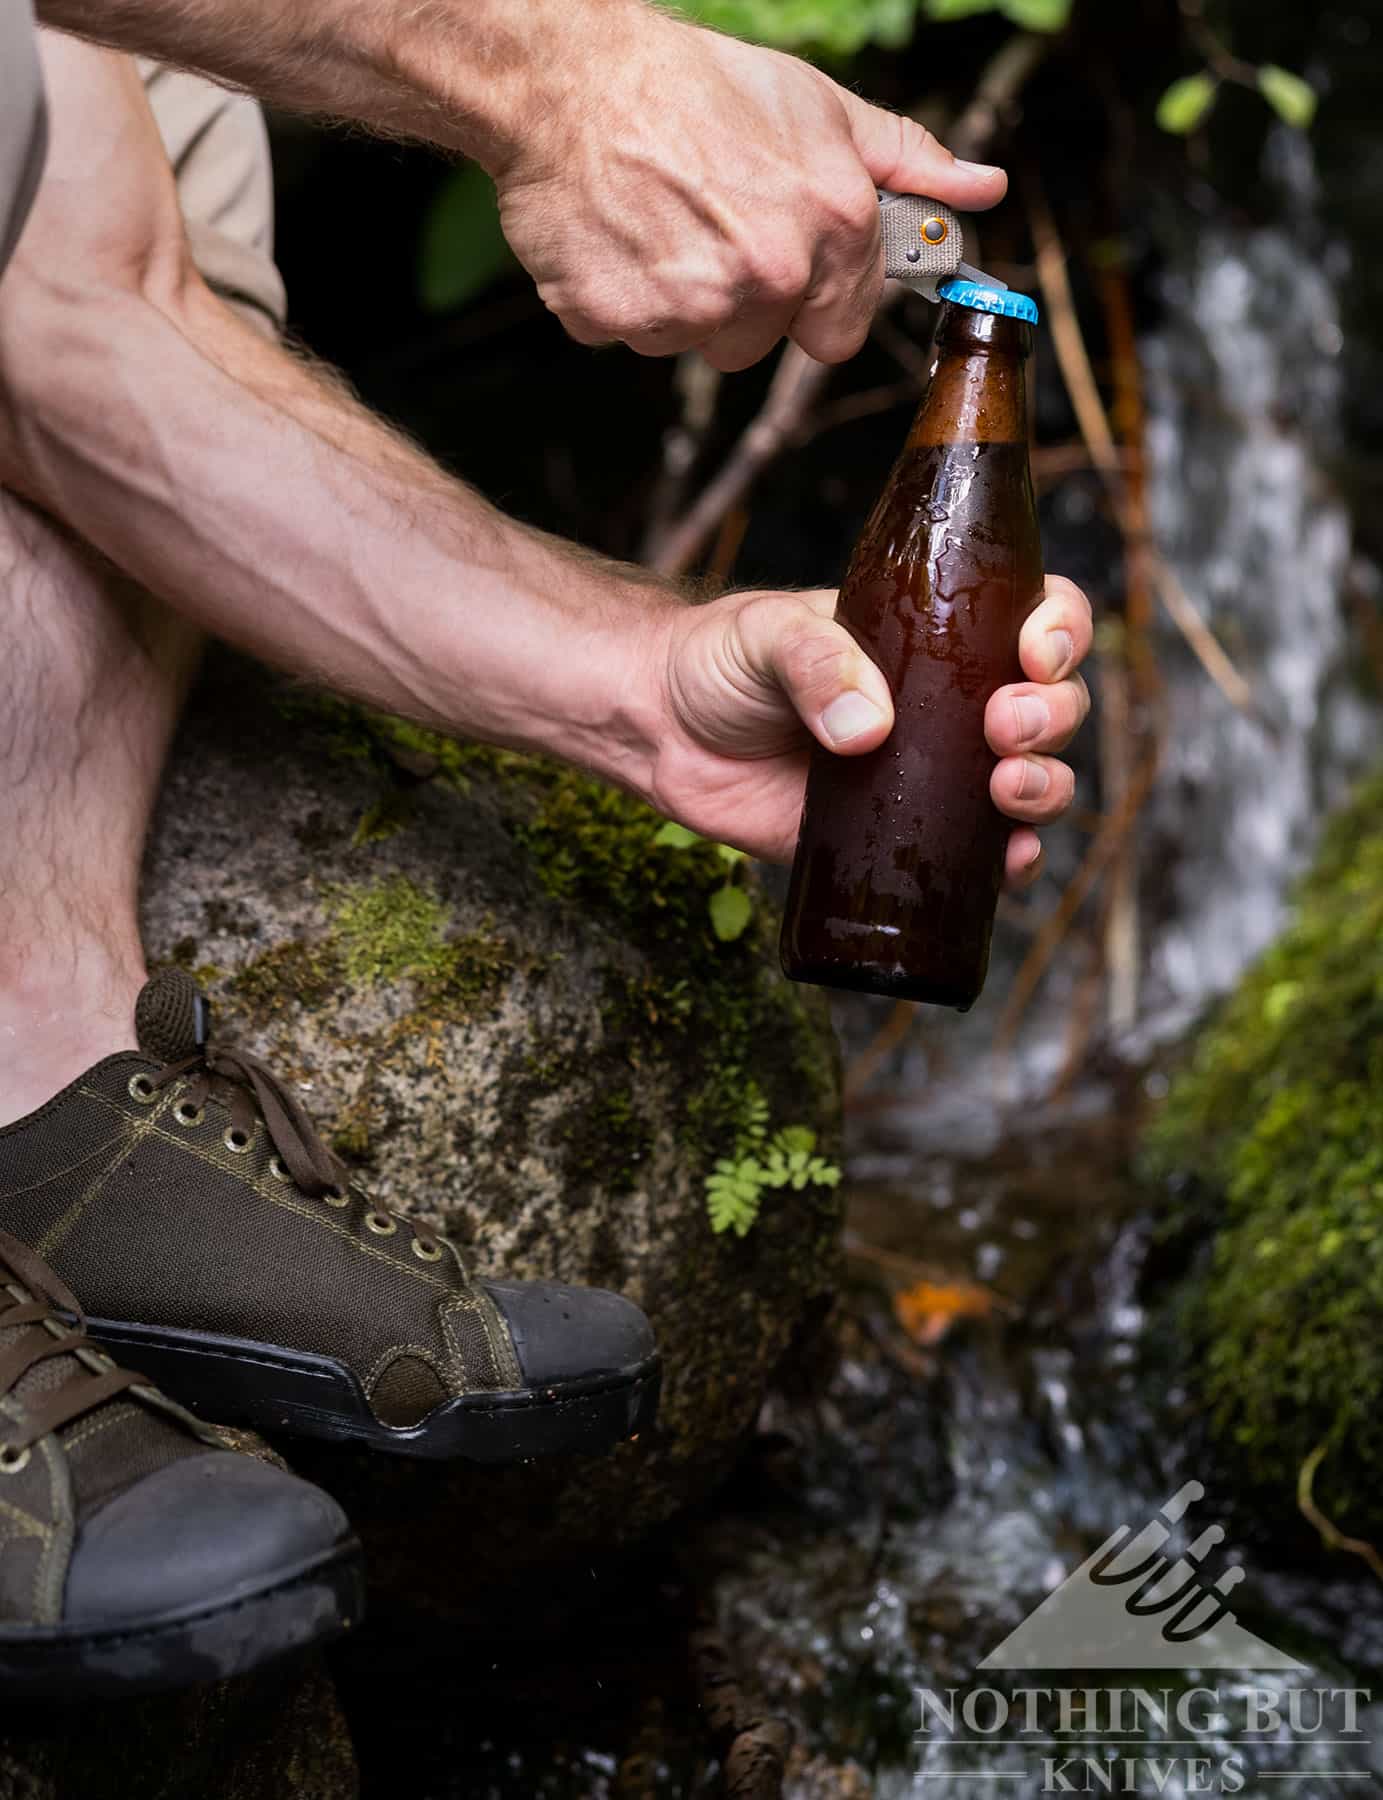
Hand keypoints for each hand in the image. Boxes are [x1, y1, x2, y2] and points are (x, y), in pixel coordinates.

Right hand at [494, 8, 1004, 370]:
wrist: (572, 83)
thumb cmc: (695, 88)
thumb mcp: (820, 109)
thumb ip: (904, 161)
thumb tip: (983, 190)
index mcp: (831, 226)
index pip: (839, 331)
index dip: (811, 301)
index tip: (782, 265)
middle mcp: (770, 275)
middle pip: (761, 343)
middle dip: (740, 301)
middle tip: (706, 227)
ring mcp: (692, 306)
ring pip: (697, 343)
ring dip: (680, 301)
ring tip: (660, 225)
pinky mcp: (620, 321)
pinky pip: (632, 337)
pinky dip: (620, 299)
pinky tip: (617, 237)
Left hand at [646, 577, 1092, 881]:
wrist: (662, 732)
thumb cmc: (718, 662)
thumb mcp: (764, 634)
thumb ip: (813, 662)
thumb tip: (865, 728)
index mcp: (933, 634)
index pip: (1032, 616)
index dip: (1059, 631)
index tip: (1032, 653)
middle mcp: (947, 702)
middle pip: (1049, 705)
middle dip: (1052, 716)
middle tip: (1005, 725)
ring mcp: (931, 772)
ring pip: (1031, 780)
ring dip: (1045, 787)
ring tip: (1006, 788)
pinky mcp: (899, 837)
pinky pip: (979, 856)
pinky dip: (1010, 862)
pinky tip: (1009, 861)